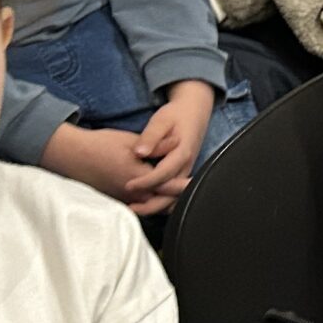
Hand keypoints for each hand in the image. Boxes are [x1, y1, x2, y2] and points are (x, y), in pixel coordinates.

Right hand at [43, 121, 185, 216]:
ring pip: (152, 205)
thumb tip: (177, 142)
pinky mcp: (118, 199)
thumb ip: (157, 145)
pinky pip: (140, 204)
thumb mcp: (132, 141)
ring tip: (179, 194)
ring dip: (165, 200)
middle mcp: (133, 194)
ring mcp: (125, 199)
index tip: (197, 184)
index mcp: (139, 178)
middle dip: (178, 197)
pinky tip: (158, 195)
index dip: (185, 186)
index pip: (169, 187)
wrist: (73, 155)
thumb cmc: (101, 145)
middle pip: (164, 202)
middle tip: (192, 190)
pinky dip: (151, 200)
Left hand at [128, 81, 217, 207]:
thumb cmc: (176, 115)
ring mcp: (185, 172)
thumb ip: (150, 137)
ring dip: (156, 206)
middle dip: (151, 204)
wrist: (194, 112)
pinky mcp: (182, 174)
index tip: (128, 186)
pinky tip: (145, 202)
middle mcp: (186, 167)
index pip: (163, 174)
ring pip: (175, 197)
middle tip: (130, 208)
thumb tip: (139, 153)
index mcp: (182, 153)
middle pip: (171, 194)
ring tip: (136, 209)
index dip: (145, 182)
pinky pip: (174, 194)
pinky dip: (161, 201)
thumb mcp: (161, 120)